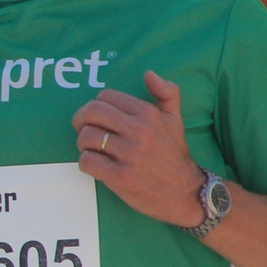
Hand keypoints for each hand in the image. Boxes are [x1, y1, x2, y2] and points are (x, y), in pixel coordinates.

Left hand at [71, 70, 202, 227]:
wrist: (185, 192)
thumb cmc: (174, 155)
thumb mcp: (175, 120)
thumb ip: (167, 93)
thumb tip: (149, 74)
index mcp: (148, 114)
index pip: (106, 97)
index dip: (96, 106)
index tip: (98, 118)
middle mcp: (139, 131)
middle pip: (91, 112)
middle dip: (81, 120)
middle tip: (83, 129)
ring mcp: (130, 155)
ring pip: (86, 137)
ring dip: (84, 144)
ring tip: (93, 149)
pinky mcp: (121, 177)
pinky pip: (87, 161)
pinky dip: (86, 162)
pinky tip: (96, 165)